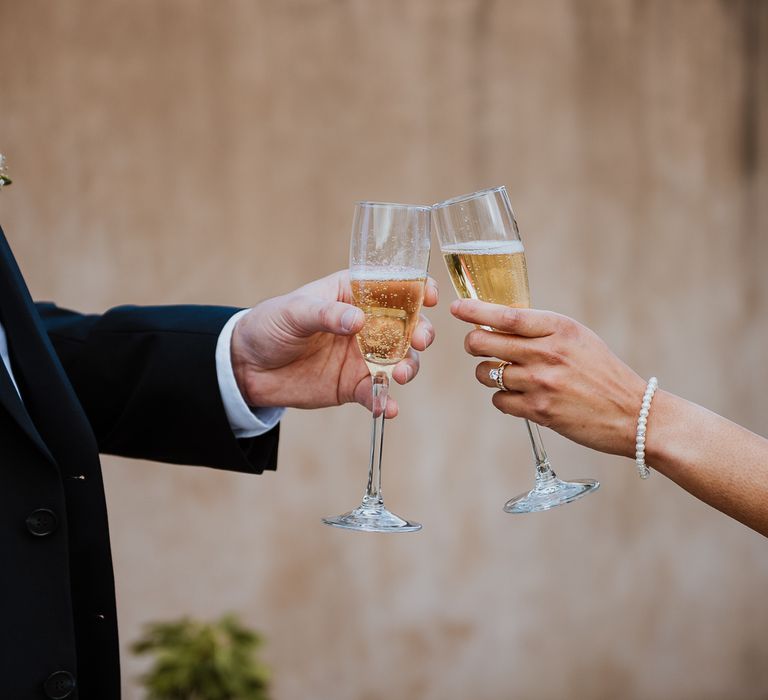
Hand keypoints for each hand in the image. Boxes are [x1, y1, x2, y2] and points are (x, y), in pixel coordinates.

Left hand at [231, 271, 437, 416]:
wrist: (247, 367)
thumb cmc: (270, 325)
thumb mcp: (294, 311)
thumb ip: (327, 314)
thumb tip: (359, 321)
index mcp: (354, 294)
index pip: (394, 287)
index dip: (417, 289)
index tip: (428, 297)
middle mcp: (367, 324)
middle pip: (407, 326)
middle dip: (420, 332)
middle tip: (418, 341)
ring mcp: (364, 356)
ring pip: (400, 361)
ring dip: (408, 368)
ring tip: (398, 376)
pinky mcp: (354, 385)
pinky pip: (378, 393)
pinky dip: (385, 402)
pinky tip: (387, 408)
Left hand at [450, 299, 645, 456]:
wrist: (633, 414)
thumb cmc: (602, 372)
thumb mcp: (577, 338)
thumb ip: (541, 330)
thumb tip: (498, 322)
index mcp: (559, 328)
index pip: (506, 316)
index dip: (476, 311)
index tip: (457, 308)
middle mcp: (547, 353)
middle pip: (484, 343)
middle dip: (474, 344)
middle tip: (477, 346)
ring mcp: (541, 383)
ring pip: (486, 374)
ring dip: (488, 374)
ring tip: (504, 374)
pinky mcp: (539, 411)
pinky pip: (499, 400)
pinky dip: (503, 398)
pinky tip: (519, 397)